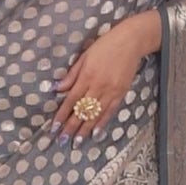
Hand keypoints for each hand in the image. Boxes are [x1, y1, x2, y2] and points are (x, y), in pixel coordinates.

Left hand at [52, 10, 161, 140]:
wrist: (131, 42)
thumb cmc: (105, 45)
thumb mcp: (84, 56)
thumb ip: (71, 75)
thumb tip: (56, 89)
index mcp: (87, 76)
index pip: (71, 100)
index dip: (62, 115)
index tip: (54, 127)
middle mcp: (98, 86)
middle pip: (82, 110)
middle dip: (71, 127)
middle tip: (62, 140)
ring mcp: (111, 91)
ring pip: (95, 114)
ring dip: (85, 130)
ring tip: (77, 142)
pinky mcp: (121, 93)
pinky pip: (110, 112)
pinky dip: (102, 123)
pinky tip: (95, 133)